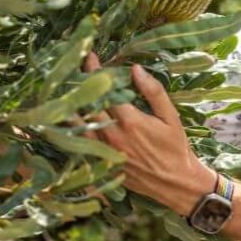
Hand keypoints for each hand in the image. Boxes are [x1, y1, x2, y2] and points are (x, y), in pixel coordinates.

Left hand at [83, 53, 215, 216]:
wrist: (176, 183)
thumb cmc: (176, 148)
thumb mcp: (171, 117)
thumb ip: (154, 92)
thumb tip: (136, 69)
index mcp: (130, 121)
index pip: (105, 90)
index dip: (95, 70)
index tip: (90, 56)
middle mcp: (113, 135)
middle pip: (86, 106)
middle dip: (79, 85)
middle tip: (73, 70)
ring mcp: (105, 151)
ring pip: (78, 126)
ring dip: (69, 107)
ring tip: (63, 90)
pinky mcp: (102, 163)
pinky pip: (80, 144)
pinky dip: (72, 129)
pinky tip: (67, 118)